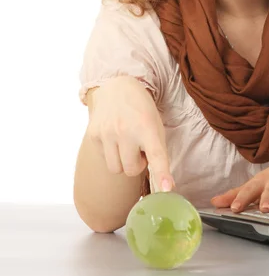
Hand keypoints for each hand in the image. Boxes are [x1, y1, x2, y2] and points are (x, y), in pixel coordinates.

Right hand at [86, 75, 173, 191]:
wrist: (117, 87)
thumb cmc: (141, 110)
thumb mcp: (155, 125)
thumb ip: (157, 150)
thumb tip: (162, 185)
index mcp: (147, 127)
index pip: (156, 154)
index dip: (162, 173)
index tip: (167, 188)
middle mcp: (126, 130)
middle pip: (131, 169)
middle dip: (137, 164)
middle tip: (140, 149)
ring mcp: (107, 132)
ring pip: (116, 168)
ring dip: (123, 161)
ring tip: (126, 144)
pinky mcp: (93, 134)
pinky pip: (104, 159)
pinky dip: (111, 153)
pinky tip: (114, 137)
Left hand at [210, 159, 268, 212]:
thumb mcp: (254, 186)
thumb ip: (236, 195)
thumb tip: (215, 202)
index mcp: (255, 184)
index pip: (239, 192)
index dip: (229, 198)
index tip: (216, 203)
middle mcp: (266, 182)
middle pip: (253, 188)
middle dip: (244, 197)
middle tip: (235, 207)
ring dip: (268, 197)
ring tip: (264, 208)